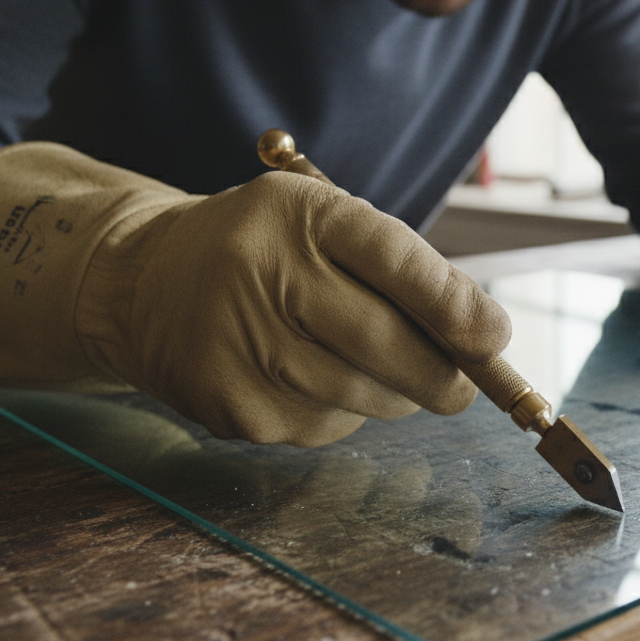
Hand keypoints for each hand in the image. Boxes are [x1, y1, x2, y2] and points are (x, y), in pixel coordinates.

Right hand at [0, 143, 509, 446]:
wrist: (143, 283)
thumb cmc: (267, 252)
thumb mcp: (326, 226)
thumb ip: (405, 270)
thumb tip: (485, 340)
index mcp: (299, 214)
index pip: (394, 260)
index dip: (456, 306)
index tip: (495, 337)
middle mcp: (261, 274)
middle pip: (386, 344)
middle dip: (445, 374)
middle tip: (465, 385)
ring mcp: (239, 344)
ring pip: (363, 396)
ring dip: (394, 394)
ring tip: (368, 366)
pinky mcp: (229, 405)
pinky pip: (324, 426)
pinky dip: (341, 412)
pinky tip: (308, 379)